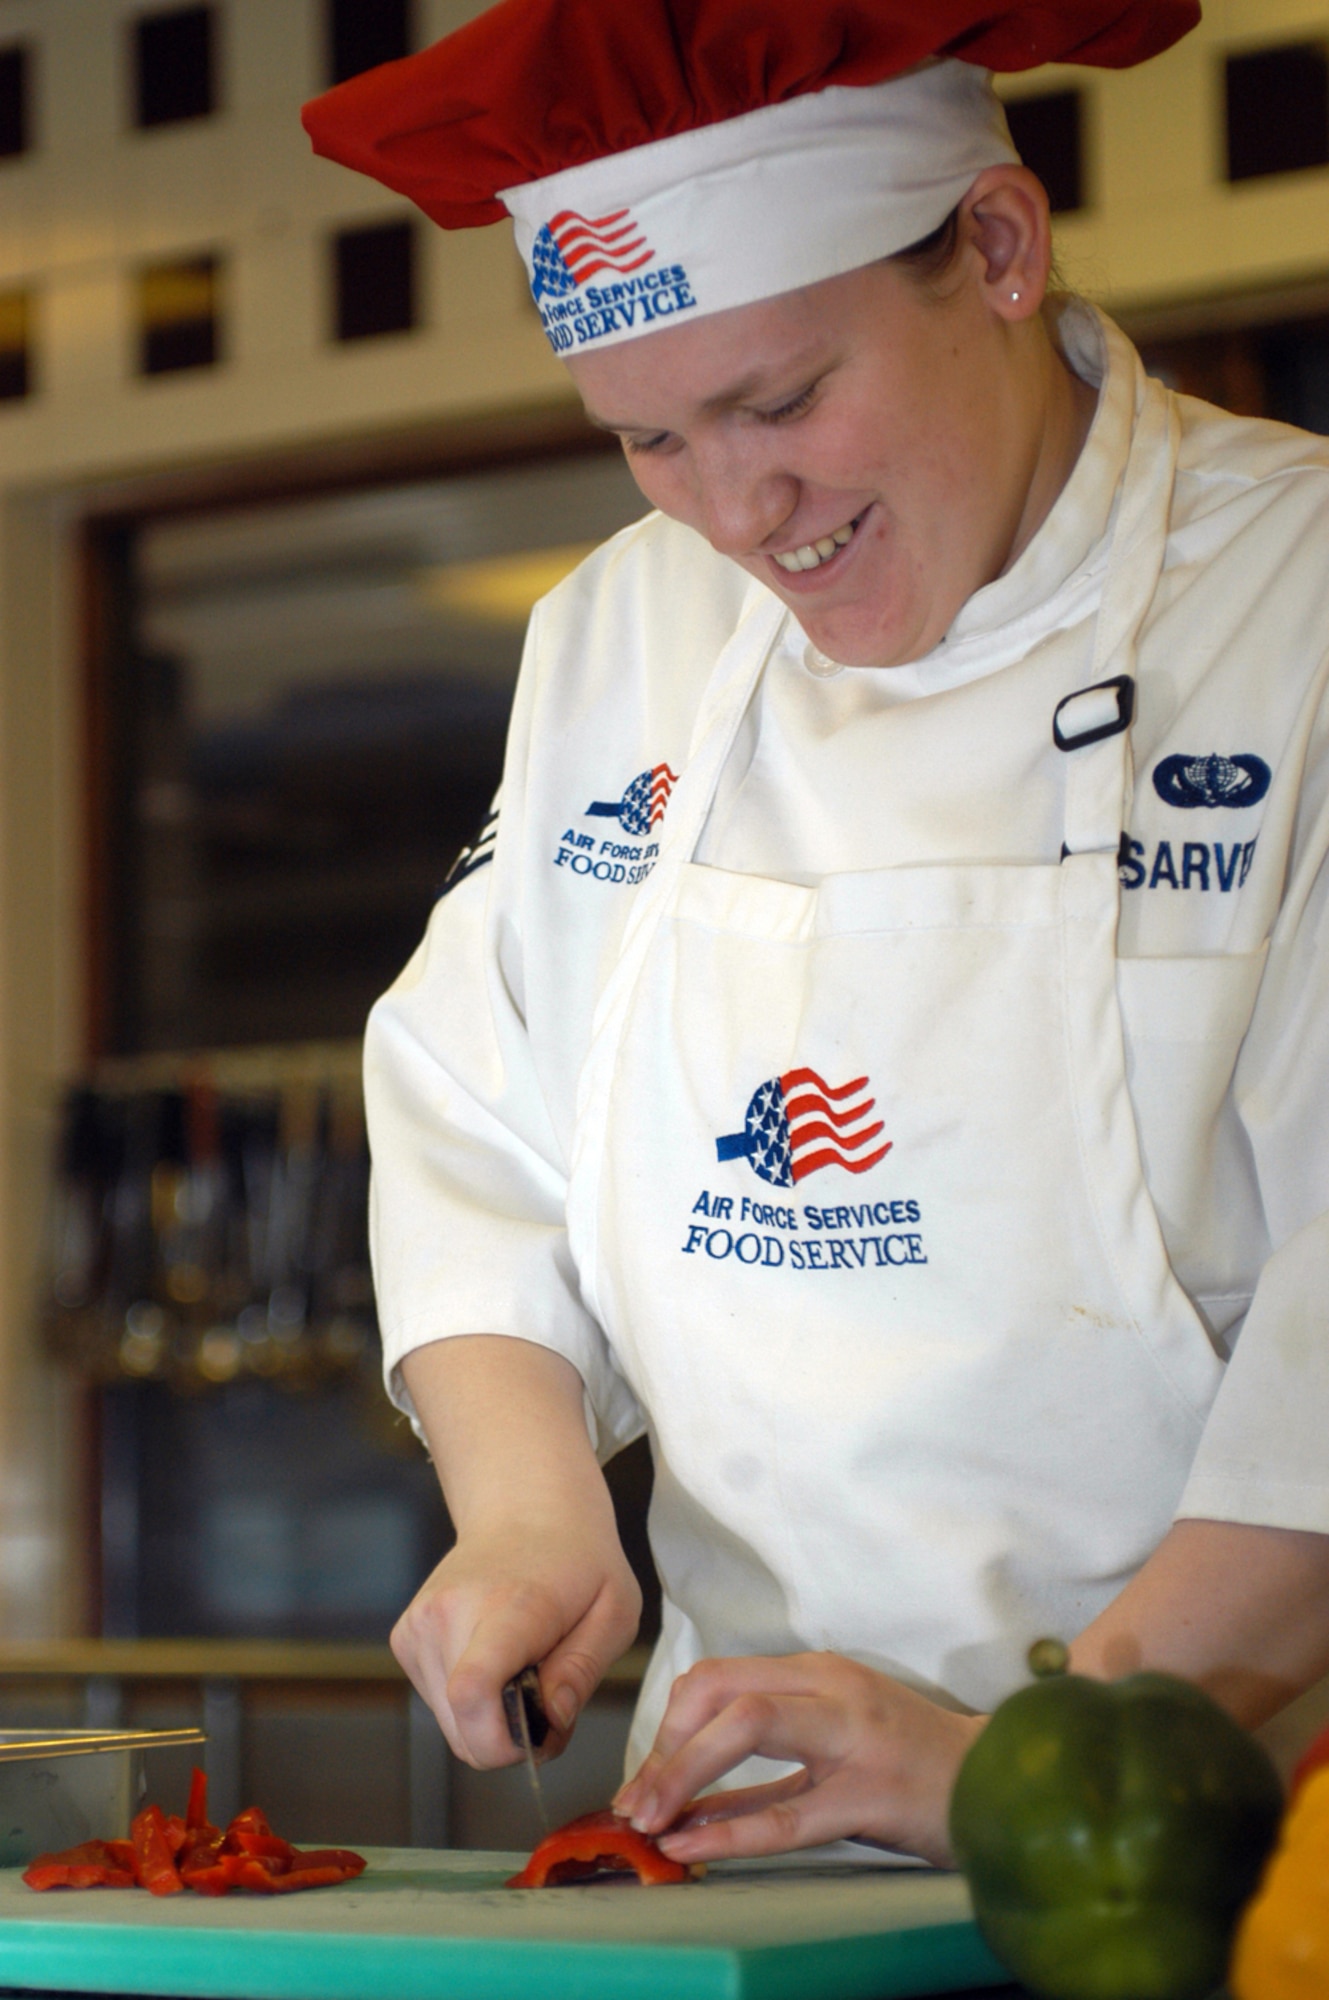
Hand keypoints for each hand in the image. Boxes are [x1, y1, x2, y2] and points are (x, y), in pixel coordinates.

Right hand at [391, 1515, 641, 1769]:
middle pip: (464, 1730)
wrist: (525, 1509)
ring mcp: (419, 1624)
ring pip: (452, 1727)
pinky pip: (439, 1705)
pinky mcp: (405, 1637)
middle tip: (550, 1695)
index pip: (472, 1692)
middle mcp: (448, 1614)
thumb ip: (584, 1670)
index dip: (505, 1741)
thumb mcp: (615, 1610)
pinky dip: (471, 1701)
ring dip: (492, 1718)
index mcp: (507, 1607)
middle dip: (512, 1736)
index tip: (544, 1727)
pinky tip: (497, 1659)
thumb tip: (551, 1722)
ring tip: (525, 1668)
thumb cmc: (578, 1561)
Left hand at [612, 1653, 984, 1866]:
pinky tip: (692, 1847)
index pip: (718, 1677)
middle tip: (639, 1801)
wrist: (1000, 1784)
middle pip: (720, 1693)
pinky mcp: (870, 1796)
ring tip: (648, 1821)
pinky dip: (728, 1831)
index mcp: (819, 1673)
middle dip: (665, 1747)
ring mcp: (852, 1740)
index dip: (670, 1724)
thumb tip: (690, 1788)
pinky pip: (785, 1815)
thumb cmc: (912, 1761)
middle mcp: (831, 1691)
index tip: (651, 1774)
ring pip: (745, 1730)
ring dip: (682, 1777)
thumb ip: (772, 1752)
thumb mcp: (838, 1734)